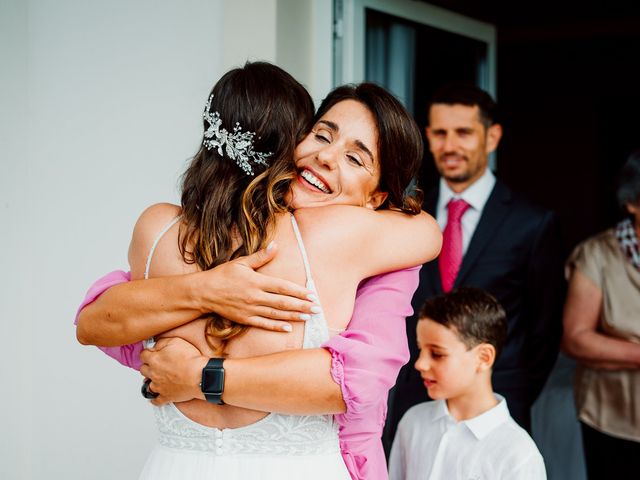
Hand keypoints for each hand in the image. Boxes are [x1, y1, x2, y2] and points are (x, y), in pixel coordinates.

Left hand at [139, 337, 207, 405]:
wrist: (200, 376)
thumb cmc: (190, 359)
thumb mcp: (176, 341)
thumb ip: (162, 342)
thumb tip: (155, 345)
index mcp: (154, 360)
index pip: (143, 355)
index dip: (147, 353)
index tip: (151, 353)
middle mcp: (153, 374)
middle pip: (143, 370)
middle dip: (148, 366)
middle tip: (154, 365)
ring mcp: (159, 386)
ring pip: (147, 385)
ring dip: (151, 381)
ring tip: (156, 379)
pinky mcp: (166, 396)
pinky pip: (155, 401)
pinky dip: (155, 399)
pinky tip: (156, 396)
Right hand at [197, 242, 318, 331]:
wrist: (203, 292)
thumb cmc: (222, 275)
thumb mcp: (241, 262)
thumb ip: (260, 256)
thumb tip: (275, 245)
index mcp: (256, 281)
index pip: (282, 287)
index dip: (298, 291)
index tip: (311, 294)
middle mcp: (255, 296)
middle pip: (283, 303)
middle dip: (302, 306)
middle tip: (317, 309)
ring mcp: (250, 309)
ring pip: (276, 314)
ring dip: (293, 316)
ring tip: (308, 318)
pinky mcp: (244, 319)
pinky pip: (263, 324)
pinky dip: (276, 326)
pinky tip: (288, 328)